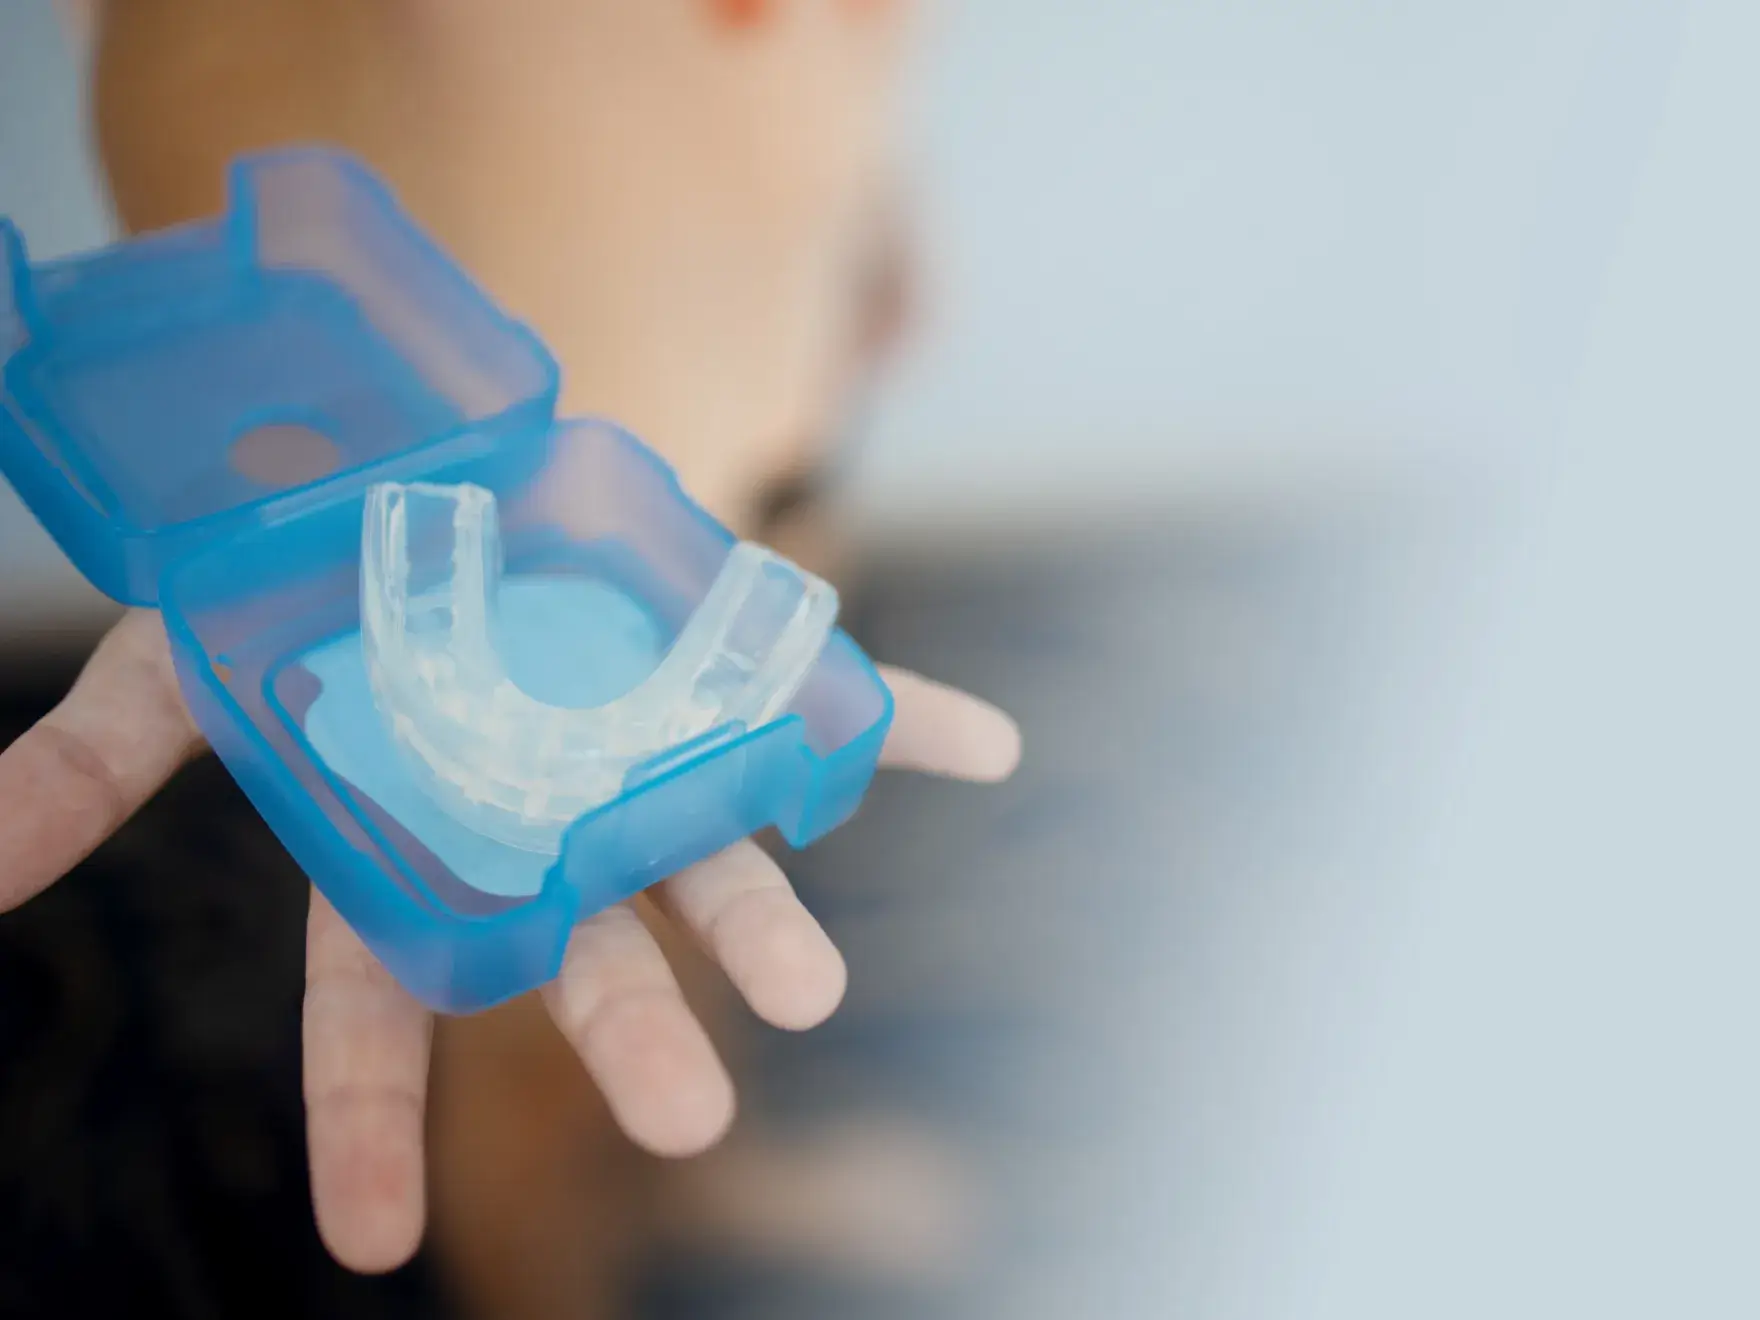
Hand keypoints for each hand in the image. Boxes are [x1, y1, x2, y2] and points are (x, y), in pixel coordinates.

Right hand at [0, 608, 1020, 1271]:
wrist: (451, 476)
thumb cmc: (325, 585)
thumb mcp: (194, 662)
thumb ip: (96, 763)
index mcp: (417, 850)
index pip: (384, 1012)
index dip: (372, 1121)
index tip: (369, 1241)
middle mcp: (546, 829)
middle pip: (584, 955)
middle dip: (629, 1035)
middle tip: (688, 1117)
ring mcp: (646, 759)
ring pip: (709, 859)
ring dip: (767, 918)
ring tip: (814, 987)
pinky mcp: (726, 680)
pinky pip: (833, 710)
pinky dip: (914, 728)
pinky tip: (994, 751)